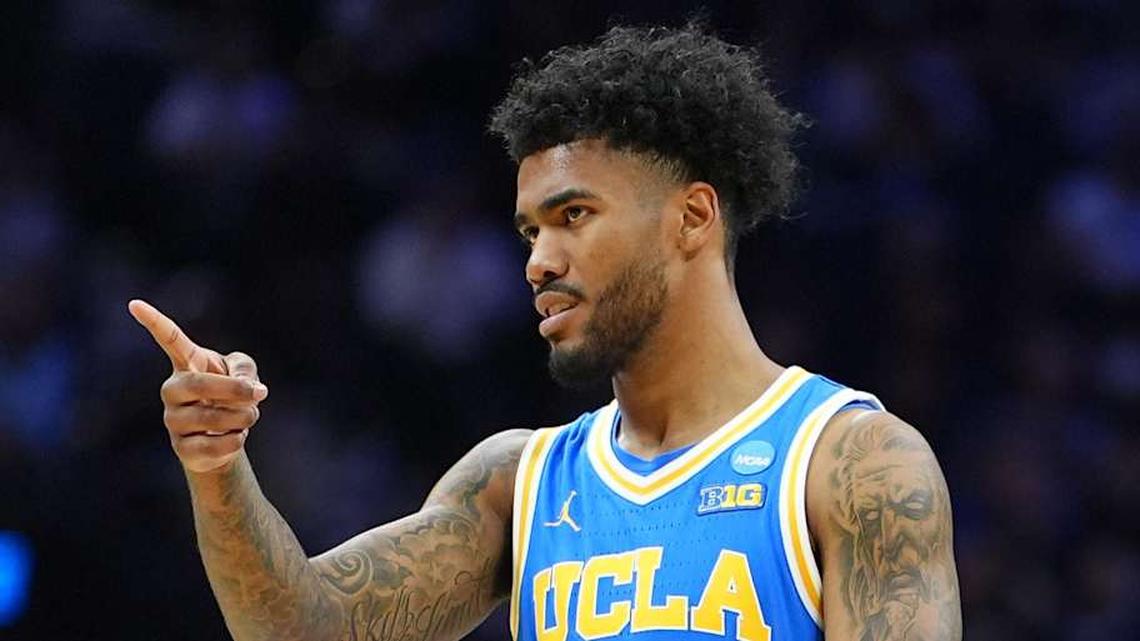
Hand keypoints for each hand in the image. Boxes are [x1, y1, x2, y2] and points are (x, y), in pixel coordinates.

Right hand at [128, 299, 268, 472]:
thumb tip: (248, 389)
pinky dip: (238, 439)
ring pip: (212, 418)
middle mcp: (173, 390)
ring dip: (244, 416)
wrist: (224, 438)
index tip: (134, 303)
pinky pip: (217, 444)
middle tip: (259, 393)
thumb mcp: (245, 372)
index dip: (154, 322)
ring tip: (249, 416)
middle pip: (198, 385)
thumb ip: (246, 369)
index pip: (170, 340)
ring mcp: (173, 420)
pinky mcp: (182, 448)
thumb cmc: (231, 396)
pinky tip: (235, 436)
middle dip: (234, 390)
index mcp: (186, 365)